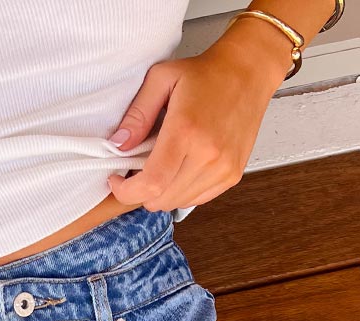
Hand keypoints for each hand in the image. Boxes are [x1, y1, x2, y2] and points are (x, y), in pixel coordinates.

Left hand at [106, 35, 286, 212]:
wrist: (249, 72)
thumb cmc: (205, 74)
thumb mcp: (161, 79)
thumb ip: (137, 114)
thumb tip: (119, 145)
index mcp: (186, 131)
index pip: (151, 184)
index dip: (127, 191)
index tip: (117, 181)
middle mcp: (207, 155)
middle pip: (161, 200)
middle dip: (140, 192)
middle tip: (137, 171)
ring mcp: (223, 168)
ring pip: (177, 203)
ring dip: (161, 193)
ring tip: (160, 167)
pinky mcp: (232, 175)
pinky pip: (197, 200)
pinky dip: (181, 192)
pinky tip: (179, 170)